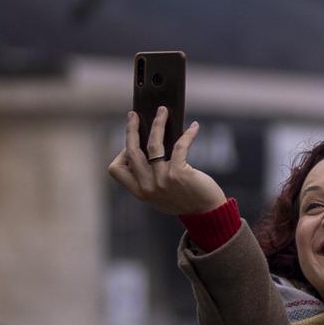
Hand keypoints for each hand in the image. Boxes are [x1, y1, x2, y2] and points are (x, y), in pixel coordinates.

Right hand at [106, 109, 227, 216]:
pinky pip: (179, 146)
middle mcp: (147, 187)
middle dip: (131, 129)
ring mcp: (162, 180)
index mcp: (140, 192)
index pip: (116, 169)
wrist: (207, 214)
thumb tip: (147, 144)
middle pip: (131, 151)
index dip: (121, 154)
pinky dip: (188, 134)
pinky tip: (194, 126)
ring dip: (158, 123)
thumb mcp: (160, 195)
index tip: (130, 145)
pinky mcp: (179, 174)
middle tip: (134, 115)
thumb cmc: (185, 200)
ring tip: (163, 111)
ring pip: (152, 144)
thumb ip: (148, 178)